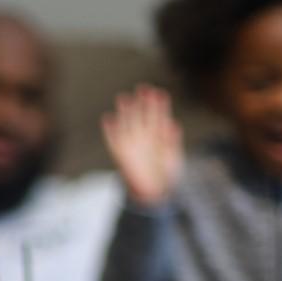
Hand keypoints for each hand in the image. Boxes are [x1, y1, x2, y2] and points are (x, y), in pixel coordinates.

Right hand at [101, 85, 183, 206]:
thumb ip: (173, 142)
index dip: (160, 105)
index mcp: (160, 135)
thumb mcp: (174, 157)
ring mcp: (132, 143)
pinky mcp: (121, 153)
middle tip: (144, 88)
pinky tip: (107, 119)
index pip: (160, 115)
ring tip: (123, 98)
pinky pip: (112, 139)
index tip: (161, 93)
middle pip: (143, 115)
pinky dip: (109, 130)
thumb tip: (174, 124)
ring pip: (127, 122)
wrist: (153, 192)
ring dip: (125, 111)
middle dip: (143, 102)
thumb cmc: (167, 175)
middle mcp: (145, 136)